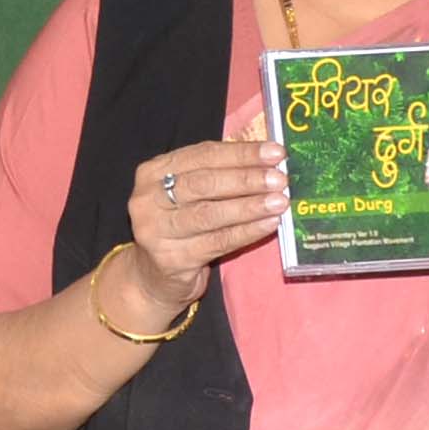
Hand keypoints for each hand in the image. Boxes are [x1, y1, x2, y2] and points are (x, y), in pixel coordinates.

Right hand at [112, 114, 288, 328]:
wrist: (153, 277)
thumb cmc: (180, 227)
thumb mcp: (189, 195)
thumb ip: (218, 174)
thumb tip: (266, 160)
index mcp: (153, 171)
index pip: (202, 155)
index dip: (241, 153)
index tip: (275, 153)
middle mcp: (148, 198)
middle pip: (203, 183)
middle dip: (246, 179)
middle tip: (279, 179)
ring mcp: (155, 230)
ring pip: (210, 214)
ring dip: (249, 206)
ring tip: (280, 202)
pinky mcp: (171, 259)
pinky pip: (217, 242)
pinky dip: (247, 232)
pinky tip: (269, 225)